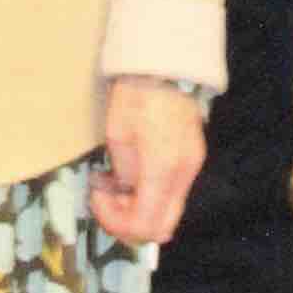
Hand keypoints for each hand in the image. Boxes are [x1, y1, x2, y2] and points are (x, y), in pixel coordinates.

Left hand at [94, 75, 205, 246]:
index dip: (117, 223)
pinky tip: (134, 174)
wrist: (166, 64)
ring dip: (142, 209)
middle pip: (162, 228)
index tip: (98, 200)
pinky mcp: (193, 158)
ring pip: (169, 211)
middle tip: (107, 202)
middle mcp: (183, 174)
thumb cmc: (137, 94)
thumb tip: (123, 192)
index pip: (145, 225)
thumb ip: (122, 173)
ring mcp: (192, 167)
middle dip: (130, 223)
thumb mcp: (117, 135)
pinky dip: (153, 194)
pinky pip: (174, 192)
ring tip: (117, 185)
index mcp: (162, 170)